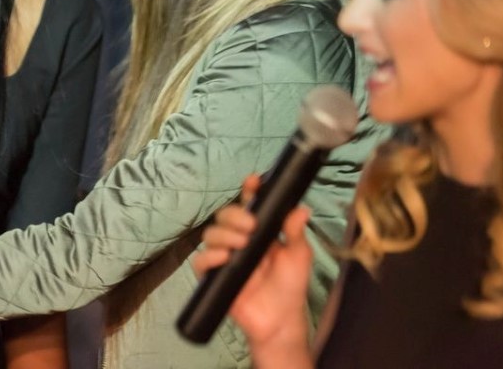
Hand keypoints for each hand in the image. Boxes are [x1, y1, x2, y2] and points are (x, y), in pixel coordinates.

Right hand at [192, 175, 313, 354]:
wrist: (280, 321)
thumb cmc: (290, 286)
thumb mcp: (299, 257)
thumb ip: (296, 233)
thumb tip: (301, 208)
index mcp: (259, 230)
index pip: (249, 203)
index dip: (249, 189)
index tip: (254, 181)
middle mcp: (239, 239)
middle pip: (224, 215)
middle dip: (234, 215)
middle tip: (251, 226)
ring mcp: (225, 257)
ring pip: (210, 234)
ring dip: (223, 234)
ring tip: (241, 244)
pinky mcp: (214, 277)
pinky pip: (201, 261)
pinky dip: (209, 257)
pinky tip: (224, 258)